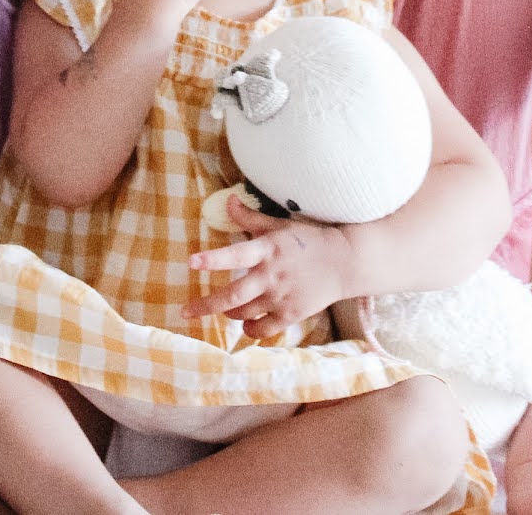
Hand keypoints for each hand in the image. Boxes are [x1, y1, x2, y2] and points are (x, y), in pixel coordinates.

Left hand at [180, 195, 352, 335]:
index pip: (236, 255)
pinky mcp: (293, 314)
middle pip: (234, 296)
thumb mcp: (279, 225)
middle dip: (207, 305)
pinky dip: (251, 330)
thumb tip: (227, 200)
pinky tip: (246, 327)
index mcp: (267, 250)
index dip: (213, 259)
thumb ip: (250, 217)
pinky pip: (264, 329)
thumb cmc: (308, 240)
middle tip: (186, 312)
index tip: (191, 262)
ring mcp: (282, 296)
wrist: (345, 263)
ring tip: (224, 310)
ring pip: (245, 313)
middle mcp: (272, 275)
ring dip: (229, 314)